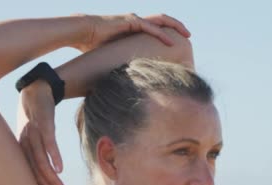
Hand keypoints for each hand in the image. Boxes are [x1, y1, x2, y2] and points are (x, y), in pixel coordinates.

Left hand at [18, 81, 67, 184]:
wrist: (37, 88)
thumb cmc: (36, 116)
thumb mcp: (35, 137)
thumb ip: (38, 154)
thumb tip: (48, 172)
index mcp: (21, 151)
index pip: (31, 177)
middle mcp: (24, 145)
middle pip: (35, 173)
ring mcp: (32, 134)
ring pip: (41, 161)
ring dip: (52, 179)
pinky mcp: (43, 123)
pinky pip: (48, 142)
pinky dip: (53, 156)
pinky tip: (60, 169)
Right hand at [74, 13, 190, 51]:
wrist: (82, 32)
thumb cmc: (92, 44)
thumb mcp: (111, 54)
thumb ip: (120, 61)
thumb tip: (122, 78)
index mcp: (132, 27)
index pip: (155, 27)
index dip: (167, 32)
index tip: (177, 41)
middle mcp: (136, 20)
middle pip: (162, 21)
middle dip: (177, 26)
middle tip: (188, 36)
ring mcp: (134, 19)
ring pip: (161, 21)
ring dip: (175, 27)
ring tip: (187, 36)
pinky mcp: (131, 21)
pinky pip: (151, 27)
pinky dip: (163, 35)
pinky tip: (172, 42)